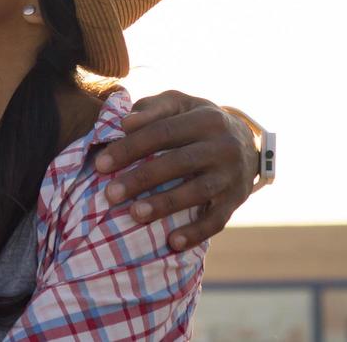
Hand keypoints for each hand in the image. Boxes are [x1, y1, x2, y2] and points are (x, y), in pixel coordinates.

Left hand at [94, 90, 257, 251]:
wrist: (246, 141)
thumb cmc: (195, 120)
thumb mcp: (178, 104)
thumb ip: (152, 109)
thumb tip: (125, 123)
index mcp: (205, 119)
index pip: (161, 133)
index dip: (130, 148)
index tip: (101, 164)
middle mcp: (223, 146)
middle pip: (178, 162)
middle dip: (141, 179)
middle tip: (110, 194)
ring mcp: (232, 175)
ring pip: (198, 191)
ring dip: (165, 205)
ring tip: (134, 214)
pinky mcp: (236, 200)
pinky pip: (217, 220)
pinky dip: (196, 233)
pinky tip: (172, 243)